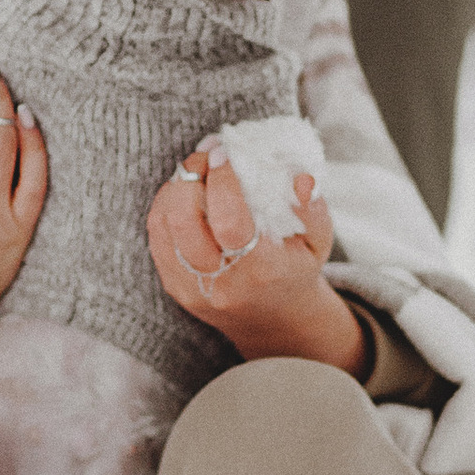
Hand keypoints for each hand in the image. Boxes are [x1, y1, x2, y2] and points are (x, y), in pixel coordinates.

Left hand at [146, 149, 366, 372]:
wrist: (272, 322)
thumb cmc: (295, 270)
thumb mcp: (317, 242)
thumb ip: (313, 209)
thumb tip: (300, 178)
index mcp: (262, 271)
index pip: (230, 222)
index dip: (222, 181)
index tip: (225, 153)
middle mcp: (223, 284)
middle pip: (184, 222)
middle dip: (190, 176)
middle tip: (206, 155)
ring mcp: (193, 288)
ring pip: (163, 226)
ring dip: (175, 187)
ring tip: (196, 169)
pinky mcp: (174, 287)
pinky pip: (156, 237)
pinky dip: (164, 206)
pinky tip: (184, 192)